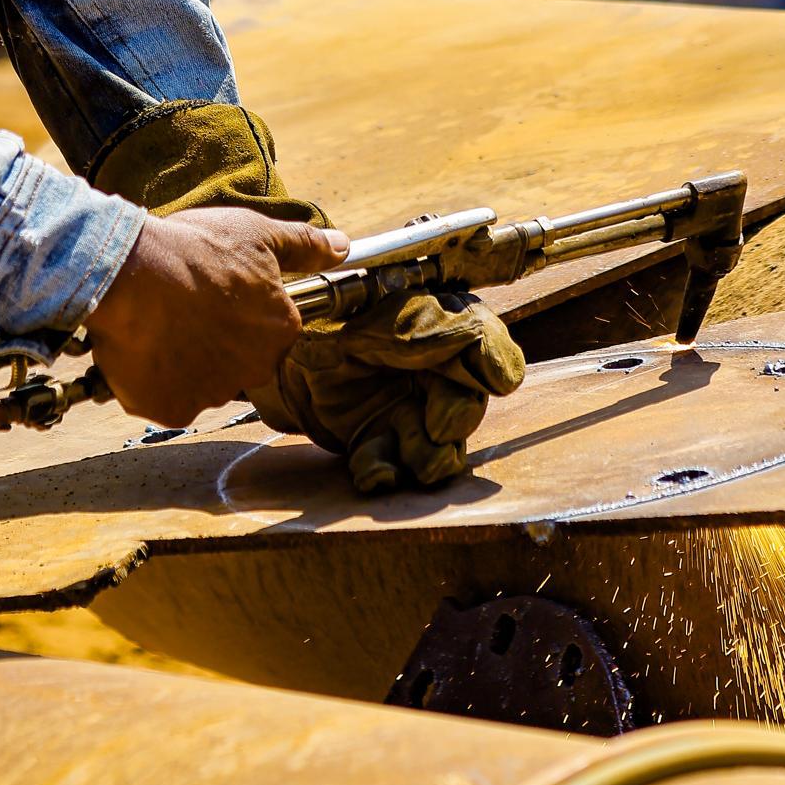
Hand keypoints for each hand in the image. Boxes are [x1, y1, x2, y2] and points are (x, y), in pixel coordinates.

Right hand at [85, 207, 347, 428]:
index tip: (215, 291)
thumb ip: (304, 245)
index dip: (240, 310)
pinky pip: (167, 400)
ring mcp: (214, 395)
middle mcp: (256, 370)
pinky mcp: (174, 410)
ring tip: (158, 323)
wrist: (131, 276)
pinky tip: (143, 349)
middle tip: (185, 308)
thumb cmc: (195, 250)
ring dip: (185, 361)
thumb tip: (342, 246)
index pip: (270, 329)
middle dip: (216, 341)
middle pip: (239, 360)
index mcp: (280, 330)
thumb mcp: (257, 233)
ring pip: (203, 381)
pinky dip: (155, 381)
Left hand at [256, 287, 525, 493]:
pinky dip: (382, 470)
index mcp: (443, 332)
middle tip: (440, 428)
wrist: (280, 343)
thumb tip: (504, 377)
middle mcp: (433, 377)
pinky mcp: (375, 440)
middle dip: (456, 421)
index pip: (485, 347)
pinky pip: (388, 463)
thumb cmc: (339, 316)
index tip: (497, 380)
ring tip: (418, 465)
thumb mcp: (392, 313)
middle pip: (464, 406)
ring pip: (434, 447)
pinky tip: (374, 471)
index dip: (496, 363)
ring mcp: (405, 412)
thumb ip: (446, 332)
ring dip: (428, 459)